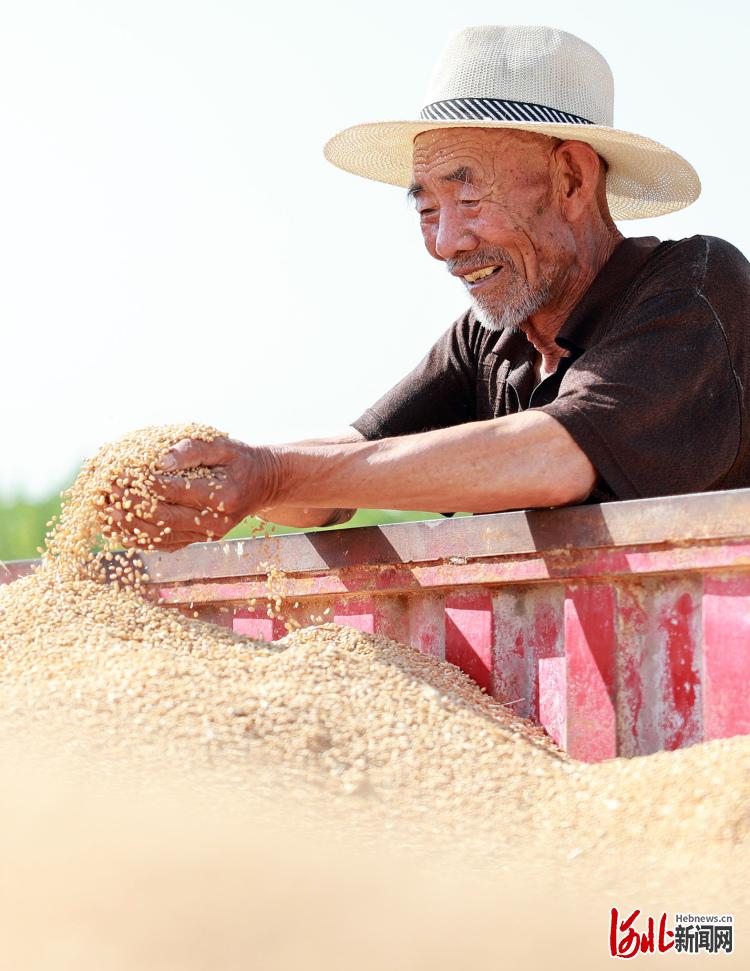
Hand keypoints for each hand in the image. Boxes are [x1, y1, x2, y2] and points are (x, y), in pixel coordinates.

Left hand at [105, 437, 277, 551]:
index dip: (144, 484)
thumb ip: (192, 450)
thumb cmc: (240, 460)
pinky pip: (165, 545)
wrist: (262, 484)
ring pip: (161, 536)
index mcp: (223, 496)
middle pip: (164, 518)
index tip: (120, 473)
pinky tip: (119, 531)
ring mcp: (207, 535)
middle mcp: (216, 522)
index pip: (175, 492)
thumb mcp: (222, 445)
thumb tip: (160, 461)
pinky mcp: (200, 541)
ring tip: (105, 512)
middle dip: (131, 505)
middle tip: (106, 491)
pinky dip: (140, 539)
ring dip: (129, 526)